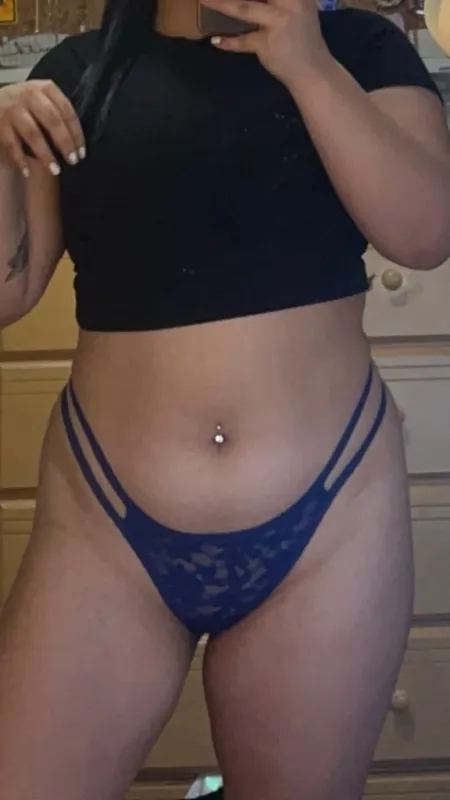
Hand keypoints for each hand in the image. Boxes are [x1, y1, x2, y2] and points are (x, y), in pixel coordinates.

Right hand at [0, 80, 84, 177]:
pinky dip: (20, 159)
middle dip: (65, 143)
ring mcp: (13, 108)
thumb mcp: (43, 101)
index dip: (76, 134)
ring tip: (55, 170)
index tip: (81, 153)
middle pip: (52, 121)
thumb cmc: (25, 106)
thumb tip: (76, 145)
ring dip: (46, 154)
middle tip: (73, 161)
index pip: (67, 111)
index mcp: (45, 88)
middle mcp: (29, 94)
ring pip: (33, 133)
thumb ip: (58, 114)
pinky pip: (12, 144)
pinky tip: (27, 172)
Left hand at [202, 0, 330, 85]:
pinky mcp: (268, 44)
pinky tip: (217, 41)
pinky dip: (230, 42)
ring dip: (220, 3)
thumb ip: (280, 0)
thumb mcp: (297, 7)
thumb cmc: (302, 37)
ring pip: (244, 7)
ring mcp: (279, 22)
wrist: (313, 70)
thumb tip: (246, 1)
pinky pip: (244, 41)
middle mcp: (290, 1)